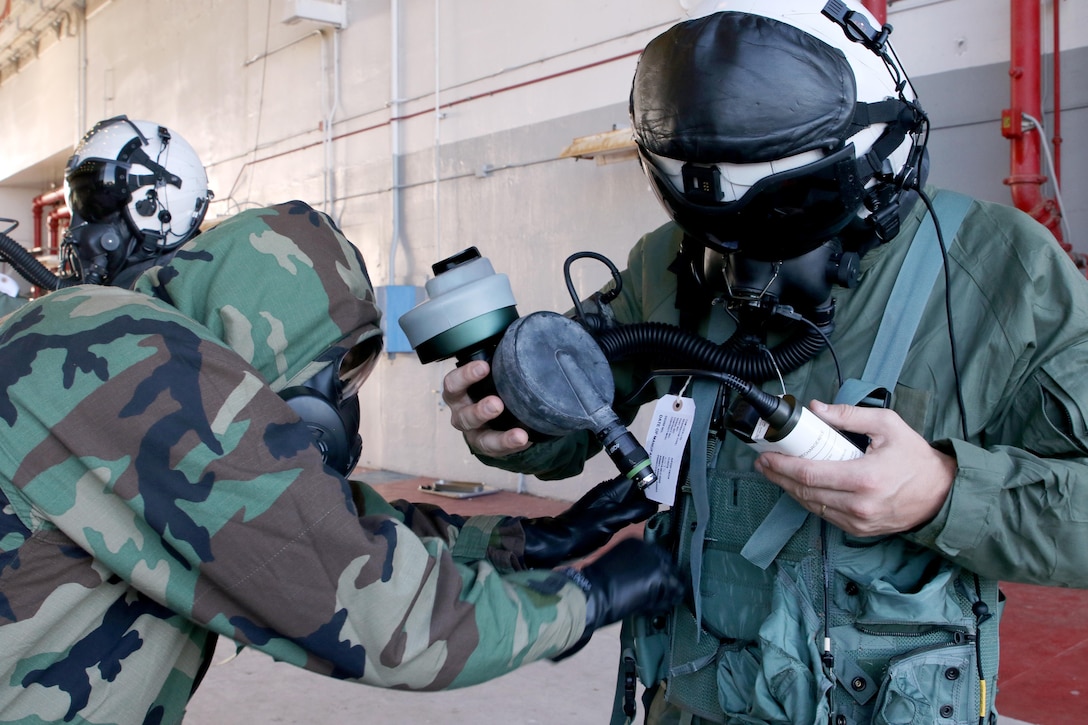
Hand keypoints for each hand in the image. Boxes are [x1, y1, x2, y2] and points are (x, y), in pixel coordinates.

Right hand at [442, 360, 530, 456]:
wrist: (500, 412)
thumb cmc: (495, 383)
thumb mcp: (496, 369)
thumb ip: (503, 354)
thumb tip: (527, 329)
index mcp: (460, 391)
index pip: (453, 383)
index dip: (465, 375)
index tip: (483, 366)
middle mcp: (462, 412)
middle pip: (463, 414)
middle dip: (479, 410)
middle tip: (497, 403)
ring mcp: (475, 433)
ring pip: (480, 437)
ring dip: (499, 436)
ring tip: (519, 433)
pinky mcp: (489, 448)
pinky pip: (498, 450)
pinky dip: (513, 445)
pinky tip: (526, 439)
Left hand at [521, 476, 657, 567]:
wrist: (558, 543)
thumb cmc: (583, 531)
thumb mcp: (611, 521)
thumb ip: (633, 511)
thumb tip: (653, 504)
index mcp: (611, 490)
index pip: (636, 477)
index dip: (650, 479)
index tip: (668, 483)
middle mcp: (609, 494)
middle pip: (635, 487)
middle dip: (649, 491)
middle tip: (668, 498)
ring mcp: (606, 505)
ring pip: (630, 499)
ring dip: (642, 503)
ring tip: (657, 509)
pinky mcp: (604, 516)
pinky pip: (624, 510)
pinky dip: (633, 513)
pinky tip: (640, 519)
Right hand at [555, 539, 682, 658]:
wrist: (592, 592)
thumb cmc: (598, 585)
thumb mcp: (618, 566)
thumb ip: (635, 568)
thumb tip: (647, 580)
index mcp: (636, 542)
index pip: (659, 557)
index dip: (660, 574)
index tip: (660, 586)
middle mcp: (648, 547)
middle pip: (669, 567)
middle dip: (667, 584)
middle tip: (663, 598)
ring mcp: (656, 560)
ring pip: (673, 580)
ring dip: (667, 594)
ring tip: (655, 605)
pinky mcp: (660, 576)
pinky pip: (672, 592)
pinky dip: (665, 603)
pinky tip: (653, 608)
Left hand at [753, 400, 955, 536]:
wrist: (941, 493)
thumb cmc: (915, 458)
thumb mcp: (887, 425)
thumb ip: (849, 416)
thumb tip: (816, 409)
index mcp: (865, 478)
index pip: (810, 474)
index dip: (783, 466)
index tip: (767, 456)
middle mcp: (859, 505)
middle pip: (805, 492)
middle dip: (779, 477)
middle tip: (764, 463)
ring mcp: (859, 521)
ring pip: (812, 506)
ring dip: (790, 489)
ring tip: (775, 473)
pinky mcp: (860, 530)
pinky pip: (825, 515)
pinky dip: (810, 500)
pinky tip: (799, 487)